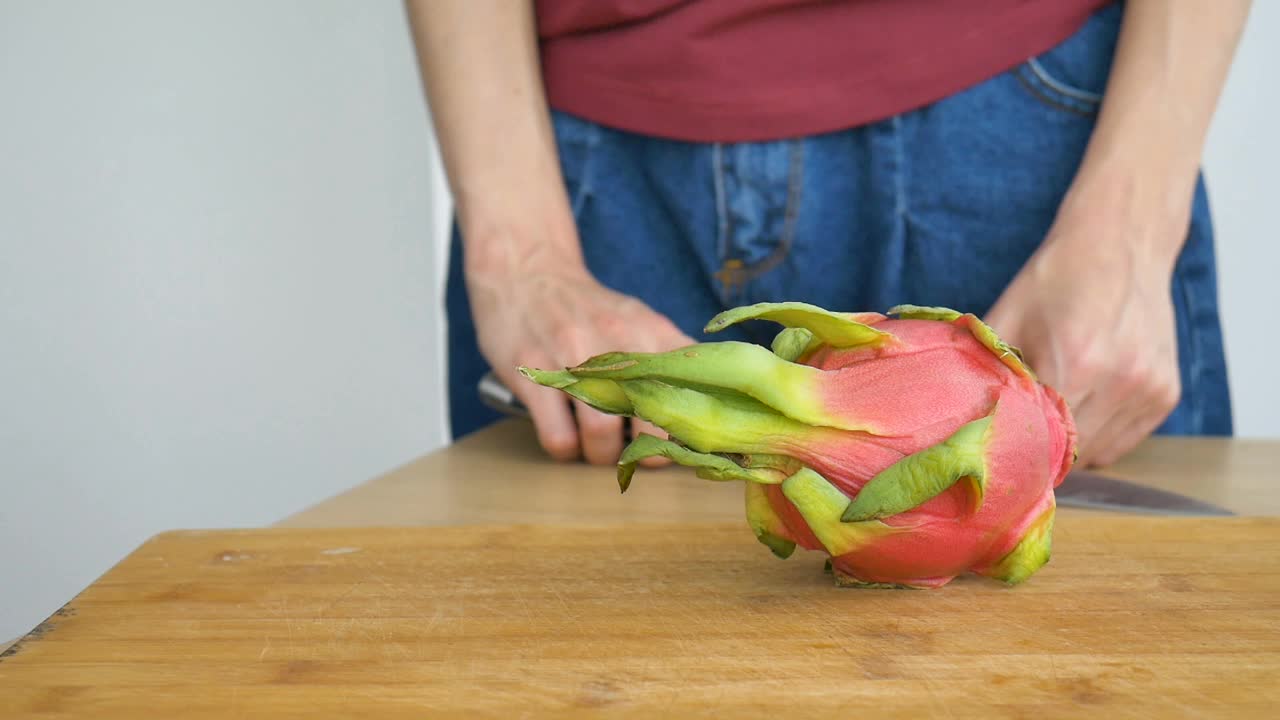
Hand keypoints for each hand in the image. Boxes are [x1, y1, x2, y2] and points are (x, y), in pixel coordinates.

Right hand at [467, 253, 693, 464]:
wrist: (526, 271)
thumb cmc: (588, 309)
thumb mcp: (639, 320)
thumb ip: (673, 357)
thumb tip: (709, 404)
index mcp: (654, 333)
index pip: (696, 389)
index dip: (694, 429)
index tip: (685, 443)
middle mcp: (619, 343)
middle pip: (651, 422)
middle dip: (646, 454)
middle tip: (636, 454)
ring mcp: (574, 358)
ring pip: (602, 437)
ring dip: (602, 455)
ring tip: (598, 449)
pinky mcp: (535, 373)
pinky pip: (559, 437)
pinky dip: (566, 450)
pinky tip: (567, 439)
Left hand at [984, 202, 1182, 466]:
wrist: (1121, 241)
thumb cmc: (1057, 277)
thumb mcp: (1007, 316)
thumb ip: (985, 368)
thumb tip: (955, 411)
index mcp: (1075, 364)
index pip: (1038, 439)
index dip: (1015, 447)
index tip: (998, 445)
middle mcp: (1119, 382)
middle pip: (1070, 453)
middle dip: (1041, 451)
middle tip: (1020, 435)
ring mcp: (1149, 390)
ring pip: (1101, 454)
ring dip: (1074, 446)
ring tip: (1053, 416)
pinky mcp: (1167, 394)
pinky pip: (1127, 440)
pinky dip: (1101, 435)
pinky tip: (1084, 406)